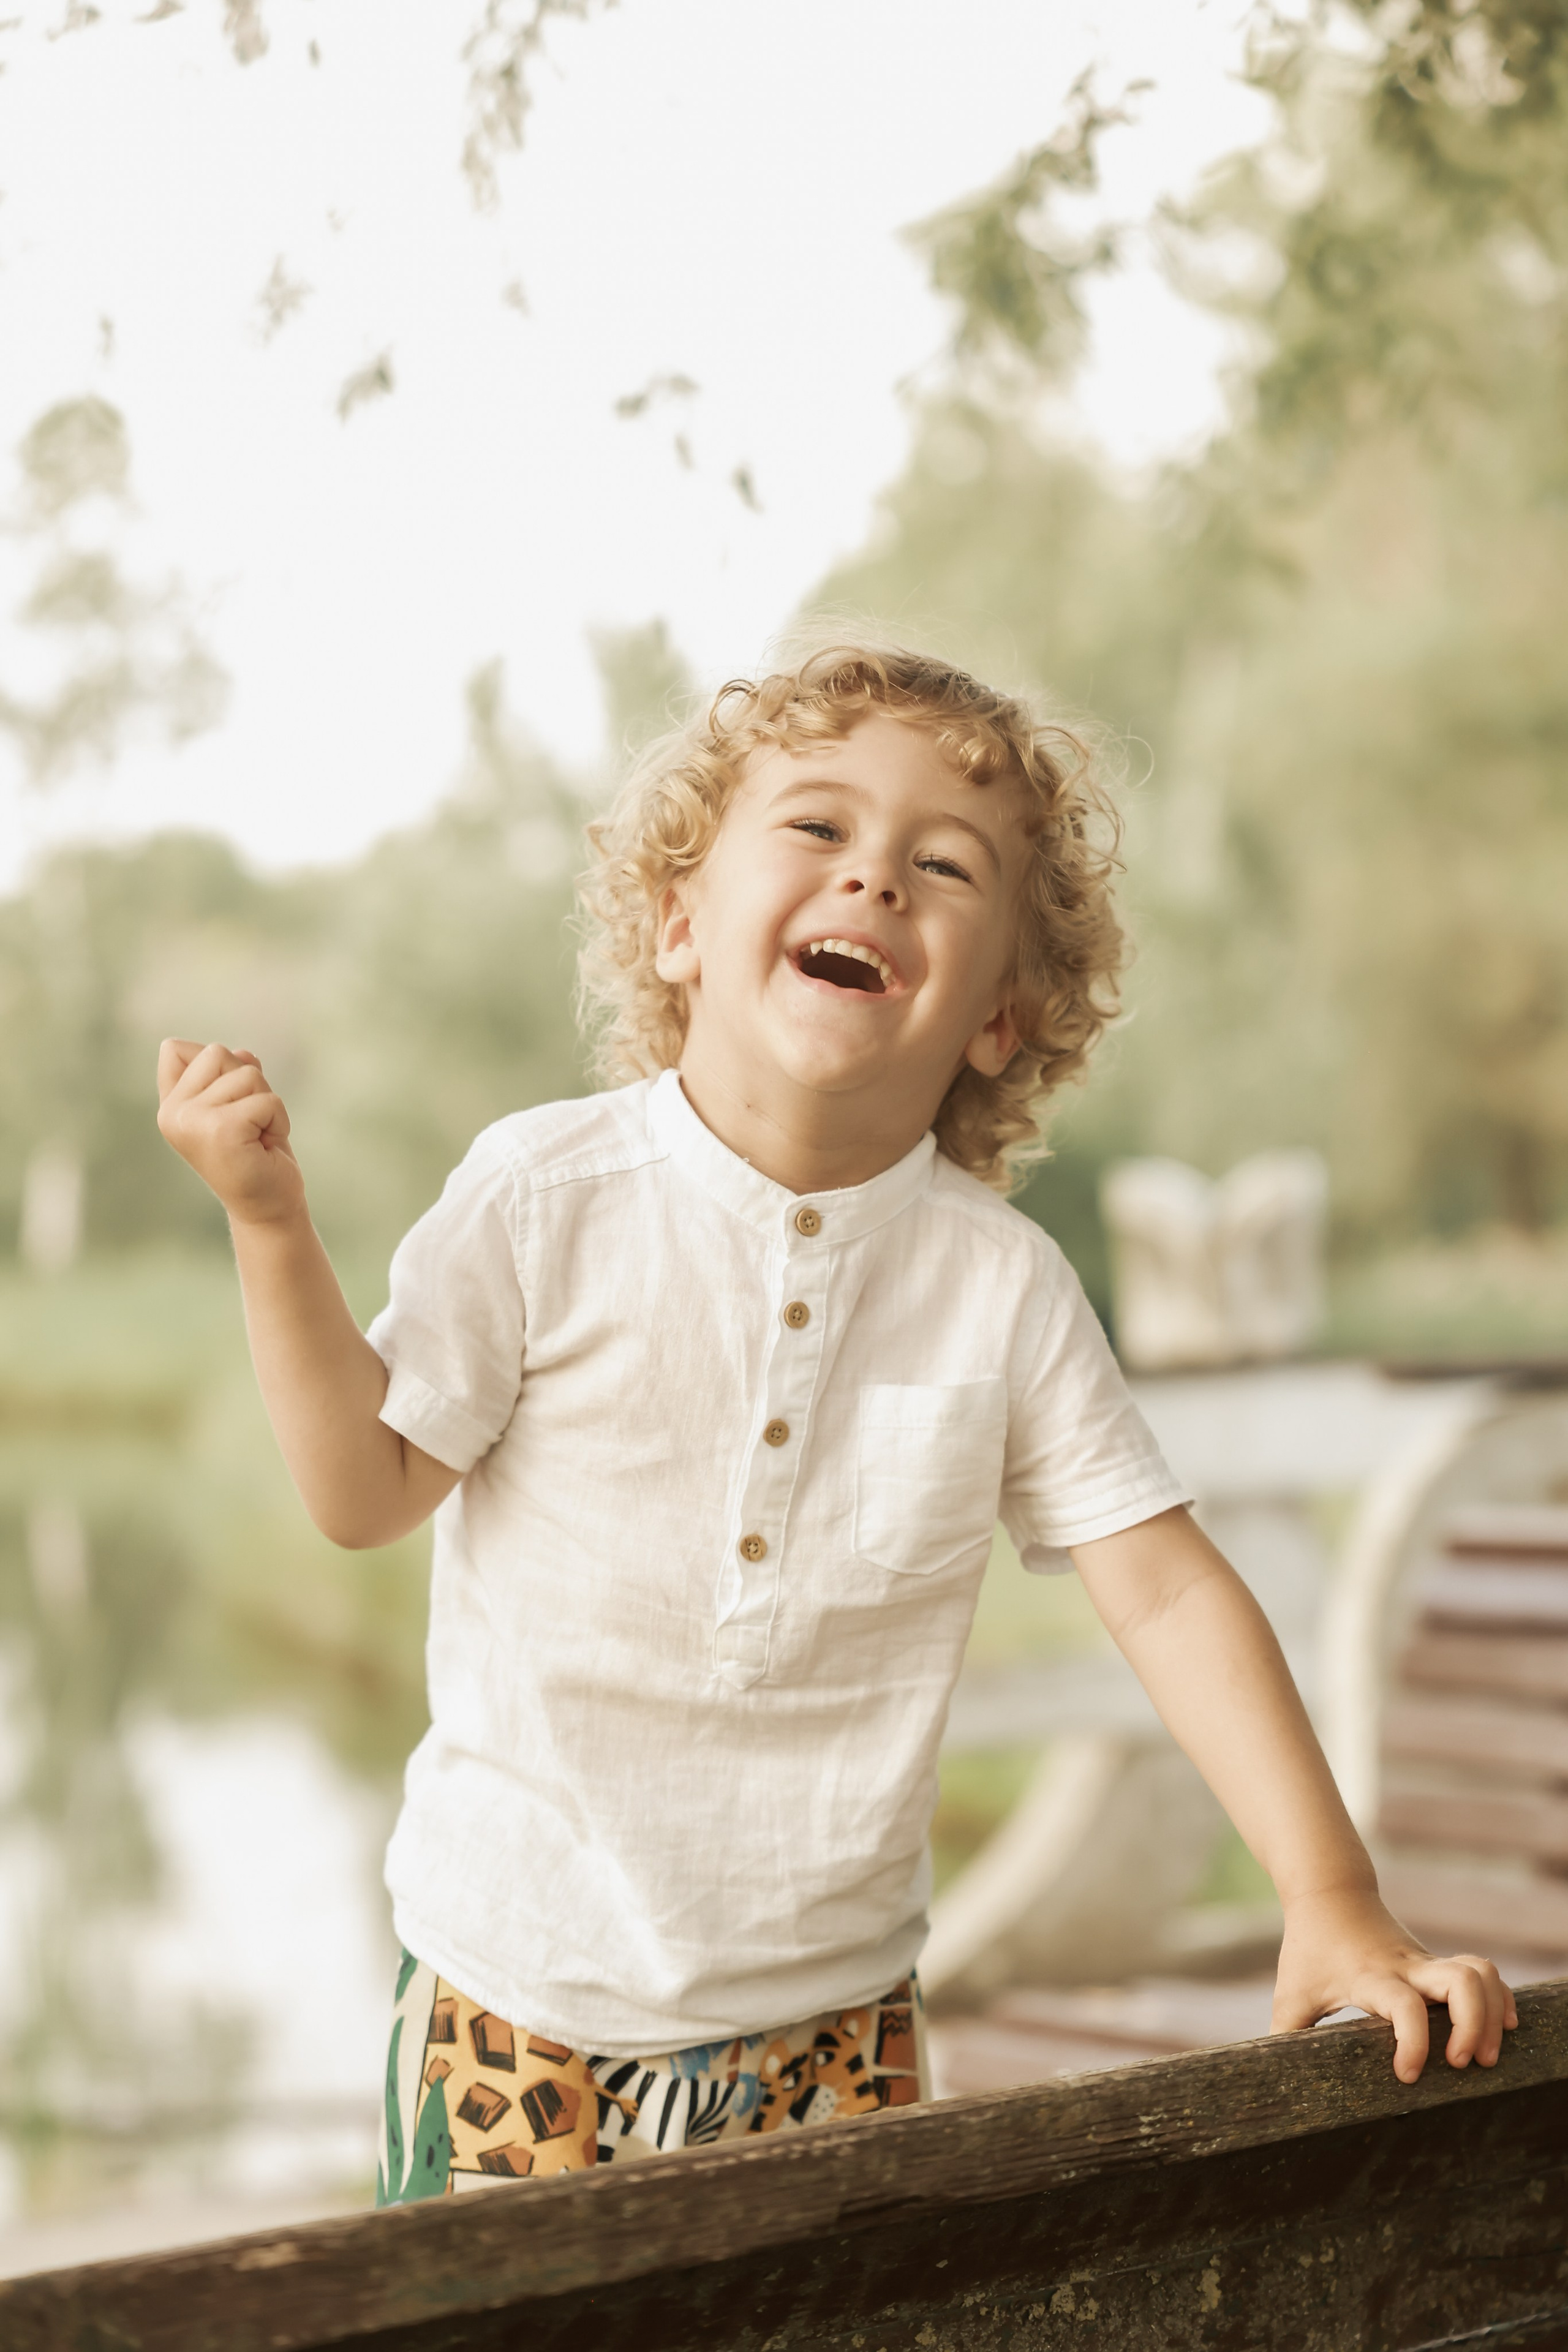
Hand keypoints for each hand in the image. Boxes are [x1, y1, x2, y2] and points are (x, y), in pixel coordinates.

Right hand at [156, 1038, 305, 1227]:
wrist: (267, 1207)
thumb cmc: (255, 1153)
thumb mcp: (238, 1103)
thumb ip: (230, 1073)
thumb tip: (244, 1053)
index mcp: (170, 1105)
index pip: (175, 1049)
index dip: (213, 1065)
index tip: (226, 1105)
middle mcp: (172, 1113)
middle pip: (217, 1053)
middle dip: (248, 1083)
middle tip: (249, 1123)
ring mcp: (191, 1121)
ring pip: (247, 1074)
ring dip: (266, 1104)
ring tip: (257, 1135)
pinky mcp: (220, 1130)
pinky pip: (267, 1100)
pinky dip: (278, 1120)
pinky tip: (265, 1145)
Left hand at [1273, 1884, 1516, 2082]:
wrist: (1329, 1891)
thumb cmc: (1308, 1946)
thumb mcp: (1291, 1992)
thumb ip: (1283, 2036)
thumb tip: (1272, 2083)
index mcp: (1370, 1977)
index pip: (1404, 2006)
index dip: (1413, 2042)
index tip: (1406, 2075)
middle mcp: (1406, 1967)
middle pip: (1461, 1982)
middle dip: (1472, 2026)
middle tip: (1461, 2064)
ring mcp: (1427, 1963)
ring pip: (1480, 1972)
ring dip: (1492, 2014)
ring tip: (1484, 2055)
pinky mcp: (1438, 1964)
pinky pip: (1484, 1972)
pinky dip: (1500, 1998)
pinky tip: (1503, 2026)